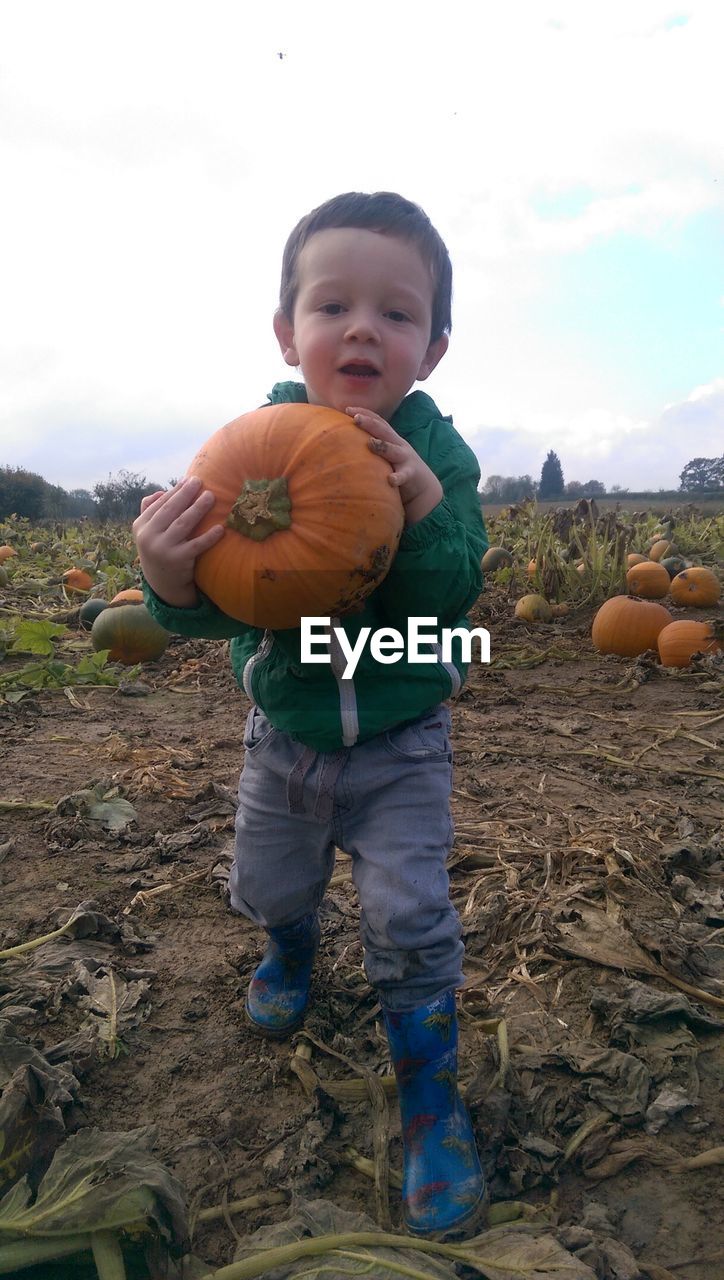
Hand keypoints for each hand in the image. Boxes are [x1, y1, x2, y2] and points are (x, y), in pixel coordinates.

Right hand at [132, 476, 223, 606]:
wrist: (163, 584)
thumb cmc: (160, 550)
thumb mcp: (149, 532)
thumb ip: (150, 511)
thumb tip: (161, 491)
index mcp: (141, 526)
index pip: (160, 504)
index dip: (175, 491)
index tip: (189, 479)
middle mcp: (148, 537)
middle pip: (170, 510)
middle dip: (186, 494)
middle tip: (199, 481)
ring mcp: (162, 549)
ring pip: (183, 524)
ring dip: (198, 508)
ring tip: (211, 497)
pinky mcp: (178, 561)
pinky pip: (197, 545)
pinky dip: (209, 536)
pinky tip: (221, 528)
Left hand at [347, 407, 442, 524]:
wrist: (424, 488)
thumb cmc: (396, 470)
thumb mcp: (384, 456)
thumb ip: (371, 448)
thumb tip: (343, 445)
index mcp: (391, 439)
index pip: (378, 422)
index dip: (365, 413)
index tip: (347, 409)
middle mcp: (398, 445)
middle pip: (383, 431)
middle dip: (370, 423)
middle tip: (355, 418)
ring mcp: (406, 459)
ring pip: (393, 450)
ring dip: (382, 446)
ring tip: (370, 443)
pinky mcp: (411, 474)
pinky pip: (404, 475)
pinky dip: (398, 477)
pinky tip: (390, 480)